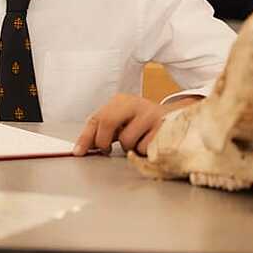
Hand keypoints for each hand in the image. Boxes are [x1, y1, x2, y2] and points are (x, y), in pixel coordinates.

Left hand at [73, 94, 200, 156]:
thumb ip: (103, 131)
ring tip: (137, 140)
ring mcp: (149, 115)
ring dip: (128, 147)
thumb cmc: (142, 123)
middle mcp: (134, 104)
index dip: (85, 137)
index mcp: (120, 101)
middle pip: (107, 123)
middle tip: (106, 150)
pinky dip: (142, 151)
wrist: (174, 119)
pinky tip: (149, 142)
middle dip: (103, 142)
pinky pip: (143, 148)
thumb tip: (82, 148)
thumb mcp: (121, 121)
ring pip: (126, 140)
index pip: (97, 118)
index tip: (78, 152)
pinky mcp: (162, 128)